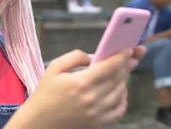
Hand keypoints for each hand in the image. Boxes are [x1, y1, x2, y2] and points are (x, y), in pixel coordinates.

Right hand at [8, 49, 134, 128]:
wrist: (40, 122)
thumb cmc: (45, 94)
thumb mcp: (54, 68)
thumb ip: (74, 56)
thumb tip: (93, 56)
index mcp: (79, 83)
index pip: (109, 67)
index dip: (121, 56)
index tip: (128, 50)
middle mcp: (91, 99)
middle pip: (118, 78)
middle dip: (126, 65)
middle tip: (130, 58)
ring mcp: (97, 113)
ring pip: (121, 93)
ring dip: (123, 81)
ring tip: (120, 73)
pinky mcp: (99, 123)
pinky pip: (120, 110)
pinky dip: (123, 99)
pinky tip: (118, 92)